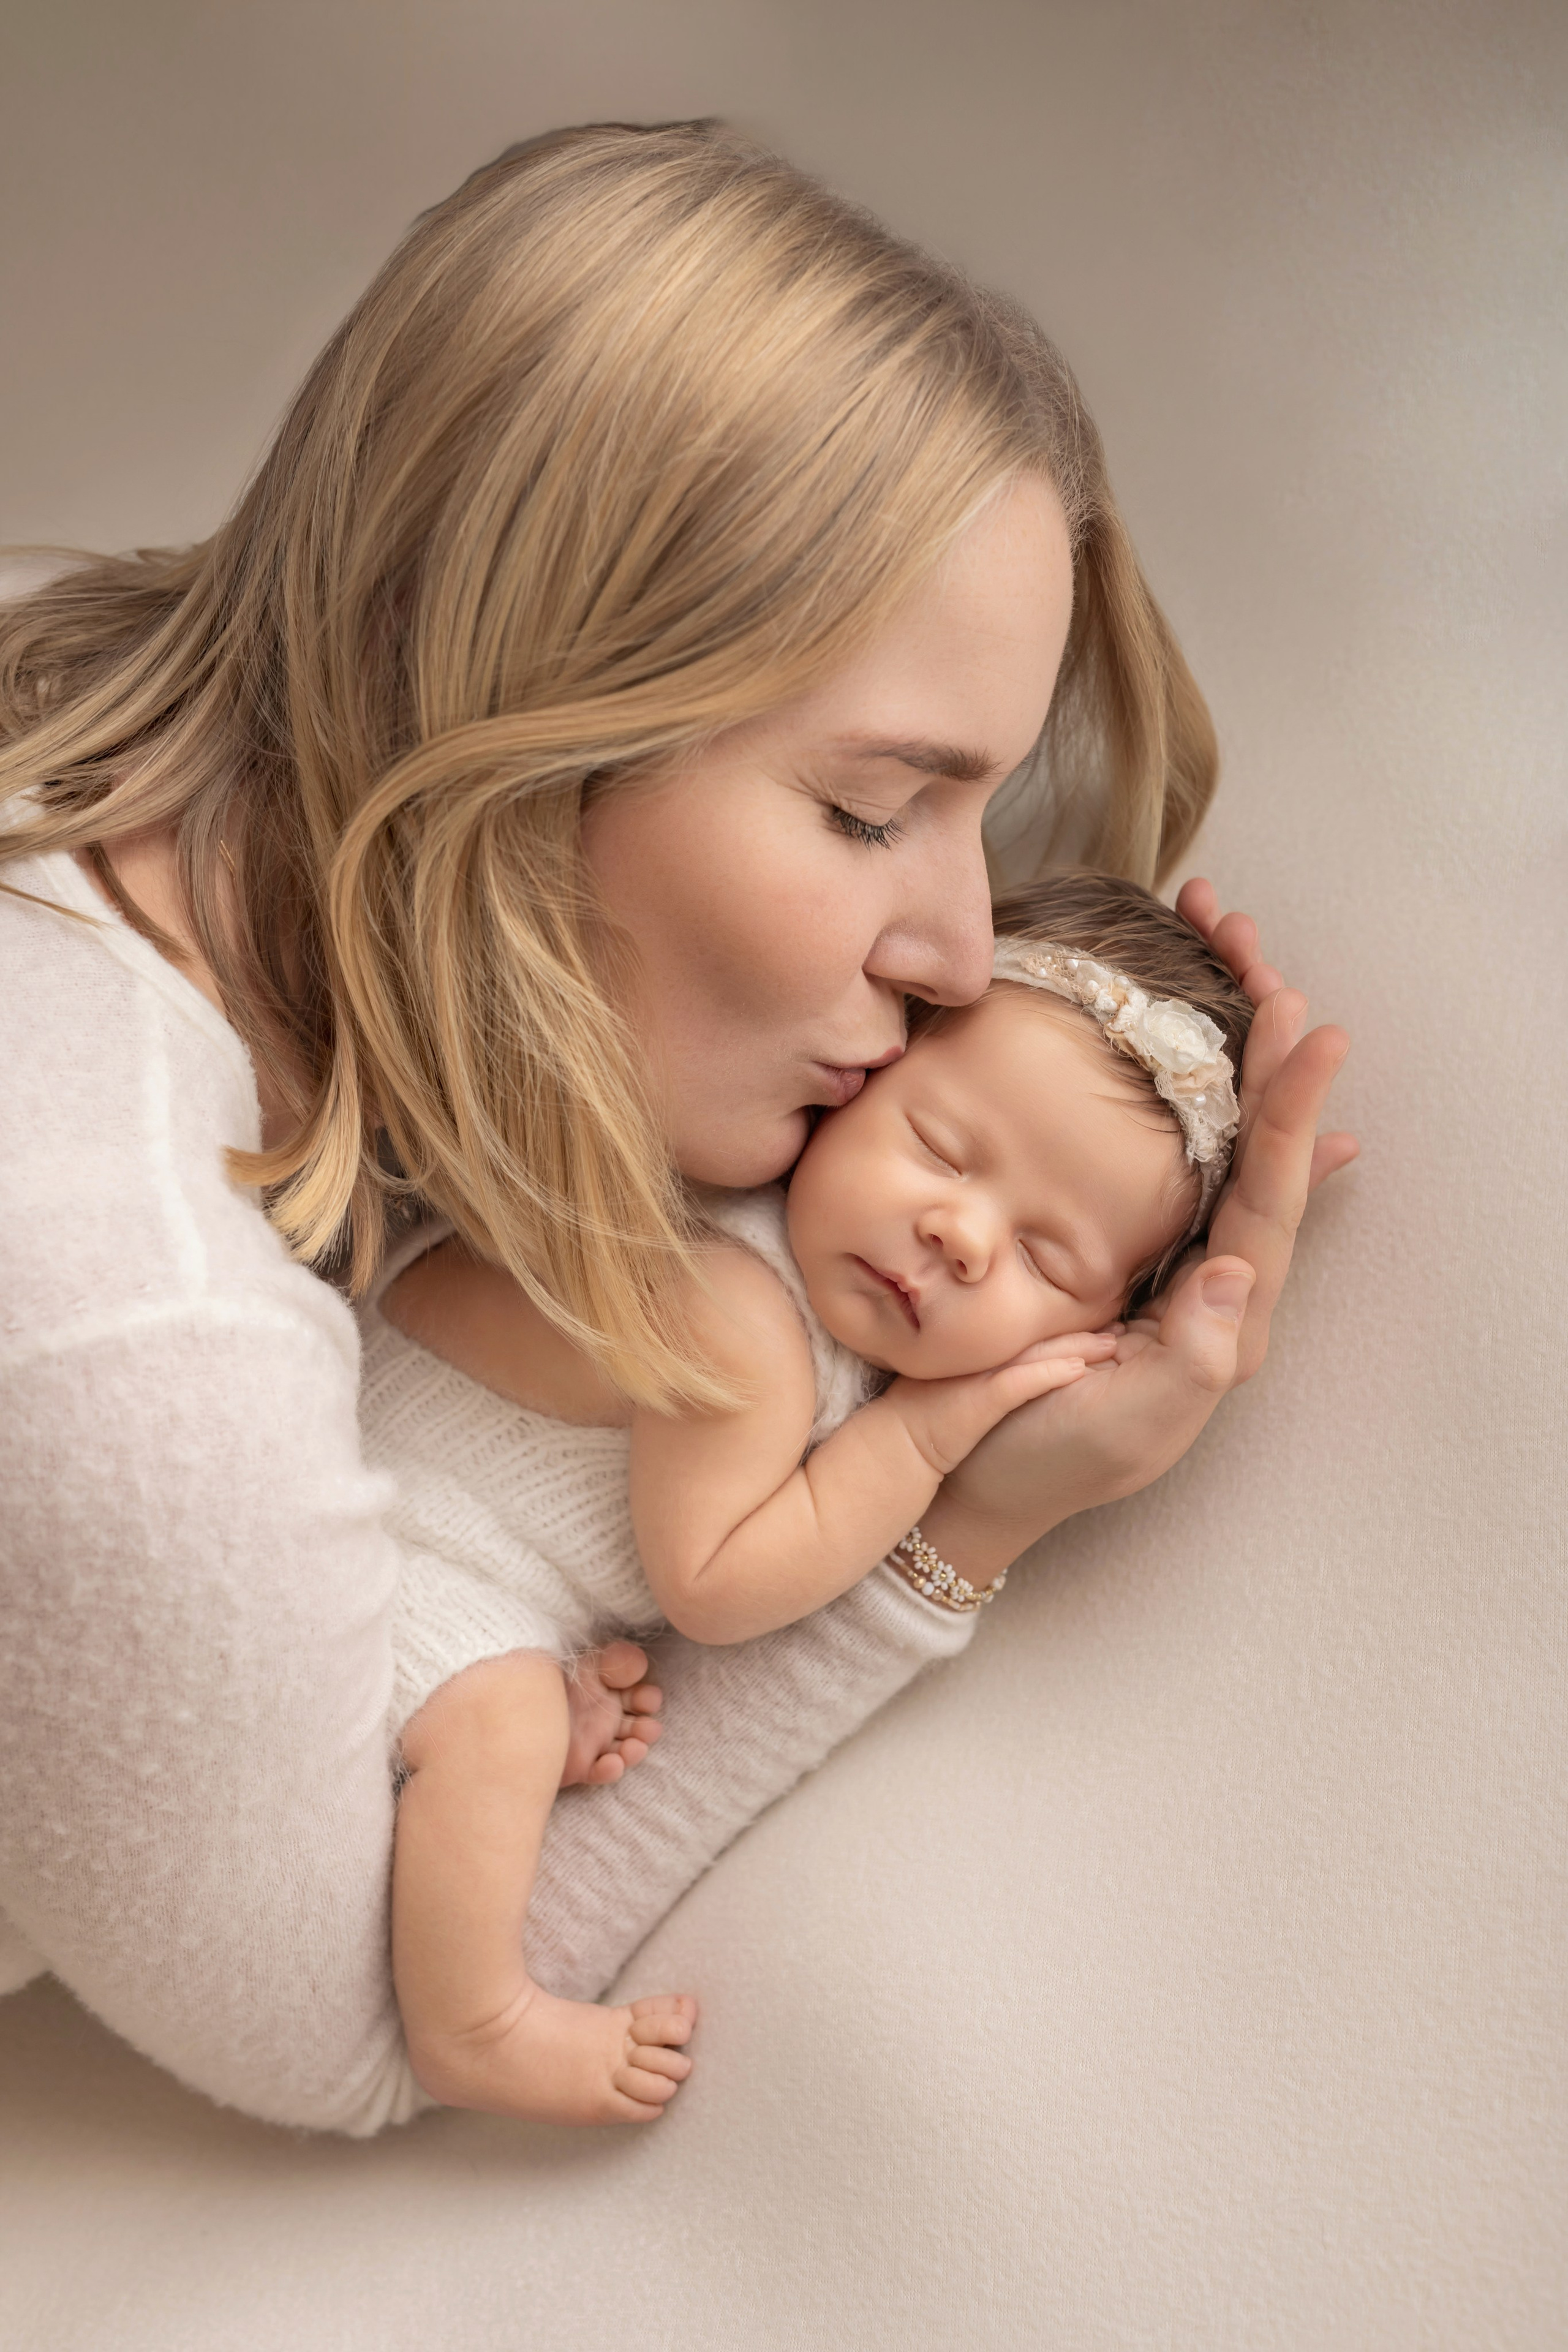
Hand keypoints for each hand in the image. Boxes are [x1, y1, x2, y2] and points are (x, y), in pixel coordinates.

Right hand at [921, 884, 1354, 1572]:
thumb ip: (1185, 1360)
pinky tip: (1212, 1057)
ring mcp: (1165, 1260)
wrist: (967, 1488)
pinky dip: (1194, 1094)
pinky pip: (1175, 1156)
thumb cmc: (1041, 1463)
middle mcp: (1209, 1282)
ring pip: (1218, 1133)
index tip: (1303, 1025)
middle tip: (1249, 944)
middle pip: (1256, 1143)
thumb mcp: (1120, 1427)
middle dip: (1262, 1045)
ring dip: (1227, 1046)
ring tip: (1226, 957)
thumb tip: (1232, 1273)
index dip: (1286, 1109)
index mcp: (1219, 1321)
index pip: (1266, 1195)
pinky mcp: (1118, 1250)